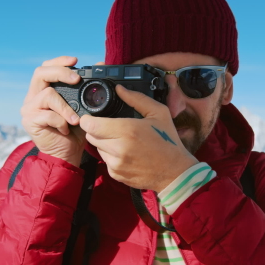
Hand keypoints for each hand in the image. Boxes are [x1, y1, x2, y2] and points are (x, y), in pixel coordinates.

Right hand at [20, 56, 85, 166]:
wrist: (65, 155)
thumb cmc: (73, 132)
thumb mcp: (82, 107)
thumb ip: (85, 88)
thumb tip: (98, 64)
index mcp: (43, 91)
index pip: (46, 68)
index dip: (59, 61)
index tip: (75, 61)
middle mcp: (33, 97)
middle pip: (40, 73)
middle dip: (60, 72)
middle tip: (76, 79)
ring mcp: (29, 109)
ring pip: (47, 95)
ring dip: (66, 107)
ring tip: (75, 119)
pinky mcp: (30, 121)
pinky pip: (48, 115)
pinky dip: (61, 121)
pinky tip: (65, 129)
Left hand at [80, 85, 198, 191]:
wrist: (175, 172)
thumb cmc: (168, 142)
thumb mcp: (158, 113)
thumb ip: (136, 99)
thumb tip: (119, 89)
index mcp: (127, 130)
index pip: (90, 124)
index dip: (88, 119)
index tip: (93, 117)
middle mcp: (118, 148)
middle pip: (91, 136)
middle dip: (97, 130)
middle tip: (111, 127)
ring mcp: (116, 163)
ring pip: (97, 148)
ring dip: (104, 143)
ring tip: (122, 141)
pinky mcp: (116, 174)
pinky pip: (105, 161)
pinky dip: (111, 156)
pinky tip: (126, 153)